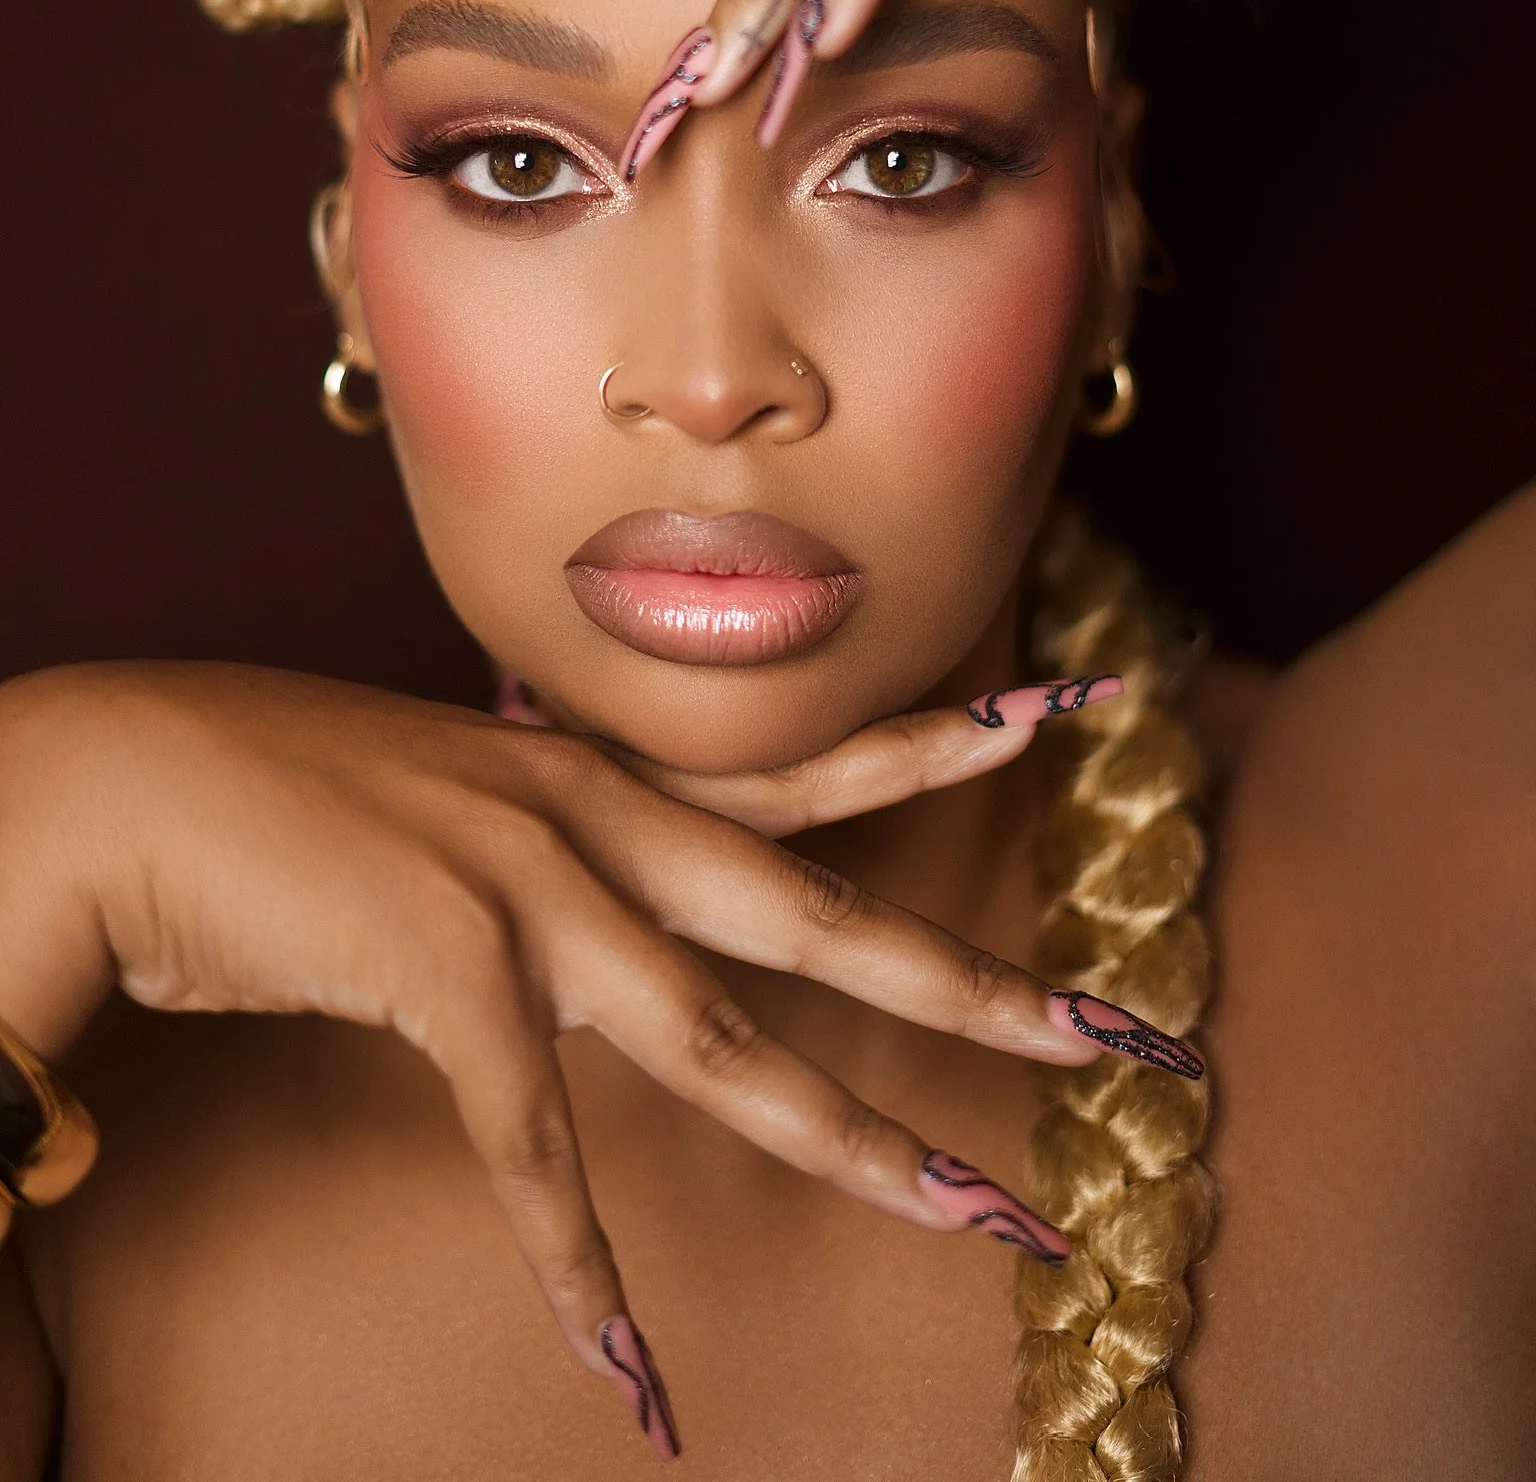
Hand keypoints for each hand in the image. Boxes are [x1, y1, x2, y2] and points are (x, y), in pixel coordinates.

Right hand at [0, 662, 1161, 1448]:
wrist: (131, 782)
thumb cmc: (285, 797)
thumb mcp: (454, 802)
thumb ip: (549, 848)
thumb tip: (610, 907)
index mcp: (596, 774)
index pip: (801, 769)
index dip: (932, 740)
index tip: (1060, 709)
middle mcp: (588, 815)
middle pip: (819, 912)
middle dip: (970, 984)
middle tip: (1118, 1033)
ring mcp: (524, 886)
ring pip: (722, 1038)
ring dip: (849, 1141)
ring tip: (970, 1217)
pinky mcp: (440, 967)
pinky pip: (536, 1148)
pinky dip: (581, 1268)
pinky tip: (628, 1372)